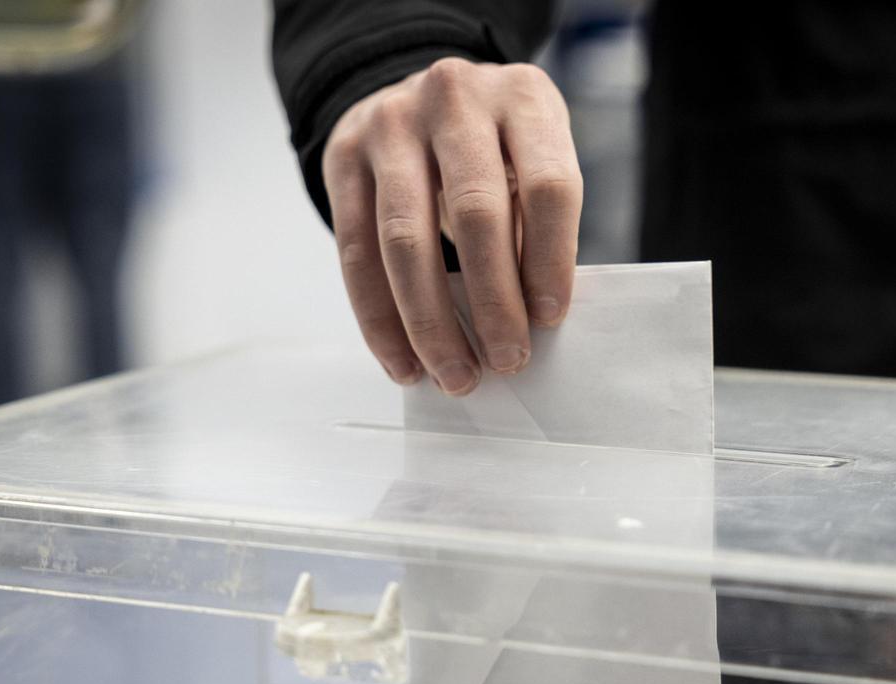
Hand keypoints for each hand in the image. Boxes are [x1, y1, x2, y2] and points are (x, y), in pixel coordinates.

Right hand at [322, 58, 582, 394]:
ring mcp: (391, 125)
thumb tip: (531, 322)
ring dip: (431, 323)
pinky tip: (403, 361)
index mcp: (522, 98)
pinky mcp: (343, 159)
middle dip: (494, 302)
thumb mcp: (529, 157)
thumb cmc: (491, 146)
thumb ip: (534, 222)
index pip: (547, 185)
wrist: (413, 96)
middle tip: (507, 360)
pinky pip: (356, 253)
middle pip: (476, 213)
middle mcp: (454, 99)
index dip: (551, 259)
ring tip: (455, 375)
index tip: (550, 318)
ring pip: (406, 240)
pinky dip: (380, 320)